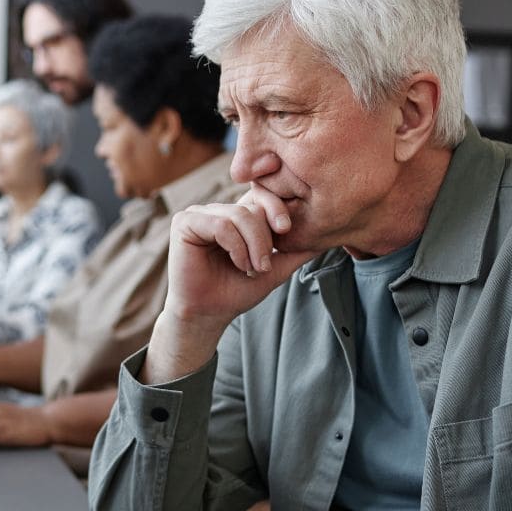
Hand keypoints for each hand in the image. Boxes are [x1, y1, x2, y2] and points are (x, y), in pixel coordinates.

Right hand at [164, 198, 313, 327]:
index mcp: (236, 216)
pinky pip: (221, 223)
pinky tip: (237, 264)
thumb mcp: (275, 269)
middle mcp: (218, 210)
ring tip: (251, 268)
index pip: (262, 195)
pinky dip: (235, 246)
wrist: (208, 315)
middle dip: (265, 238)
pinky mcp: (185, 222)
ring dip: (252, 245)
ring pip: (239, 214)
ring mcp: (200, 214)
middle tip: (264, 265)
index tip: (286, 230)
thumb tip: (327, 238)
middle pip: (253, 206)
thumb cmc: (235, 292)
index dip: (277, 208)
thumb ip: (296, 251)